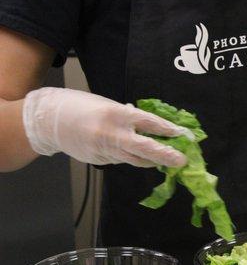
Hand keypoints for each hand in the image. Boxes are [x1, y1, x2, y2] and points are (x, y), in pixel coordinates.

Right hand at [23, 87, 188, 166]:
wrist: (46, 121)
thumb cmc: (78, 106)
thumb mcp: (106, 104)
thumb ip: (127, 116)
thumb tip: (148, 126)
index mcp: (116, 115)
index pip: (149, 123)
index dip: (167, 130)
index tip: (182, 134)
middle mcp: (113, 135)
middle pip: (146, 148)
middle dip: (166, 155)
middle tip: (182, 160)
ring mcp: (105, 150)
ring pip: (135, 159)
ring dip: (151, 160)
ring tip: (166, 160)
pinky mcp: (99, 160)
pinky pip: (120, 159)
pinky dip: (129, 156)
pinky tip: (129, 151)